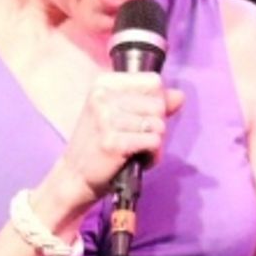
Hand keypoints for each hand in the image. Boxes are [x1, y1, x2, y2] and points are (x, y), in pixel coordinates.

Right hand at [61, 70, 184, 201]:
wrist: (75, 175)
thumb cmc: (100, 142)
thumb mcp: (120, 114)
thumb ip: (151, 102)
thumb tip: (180, 96)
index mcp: (104, 83)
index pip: (153, 81)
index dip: (157, 101)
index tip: (142, 116)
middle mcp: (103, 97)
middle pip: (158, 104)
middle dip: (156, 124)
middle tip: (137, 137)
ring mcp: (107, 119)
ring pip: (159, 125)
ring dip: (154, 142)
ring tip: (136, 149)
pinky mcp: (113, 142)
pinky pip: (154, 143)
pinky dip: (152, 156)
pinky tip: (138, 160)